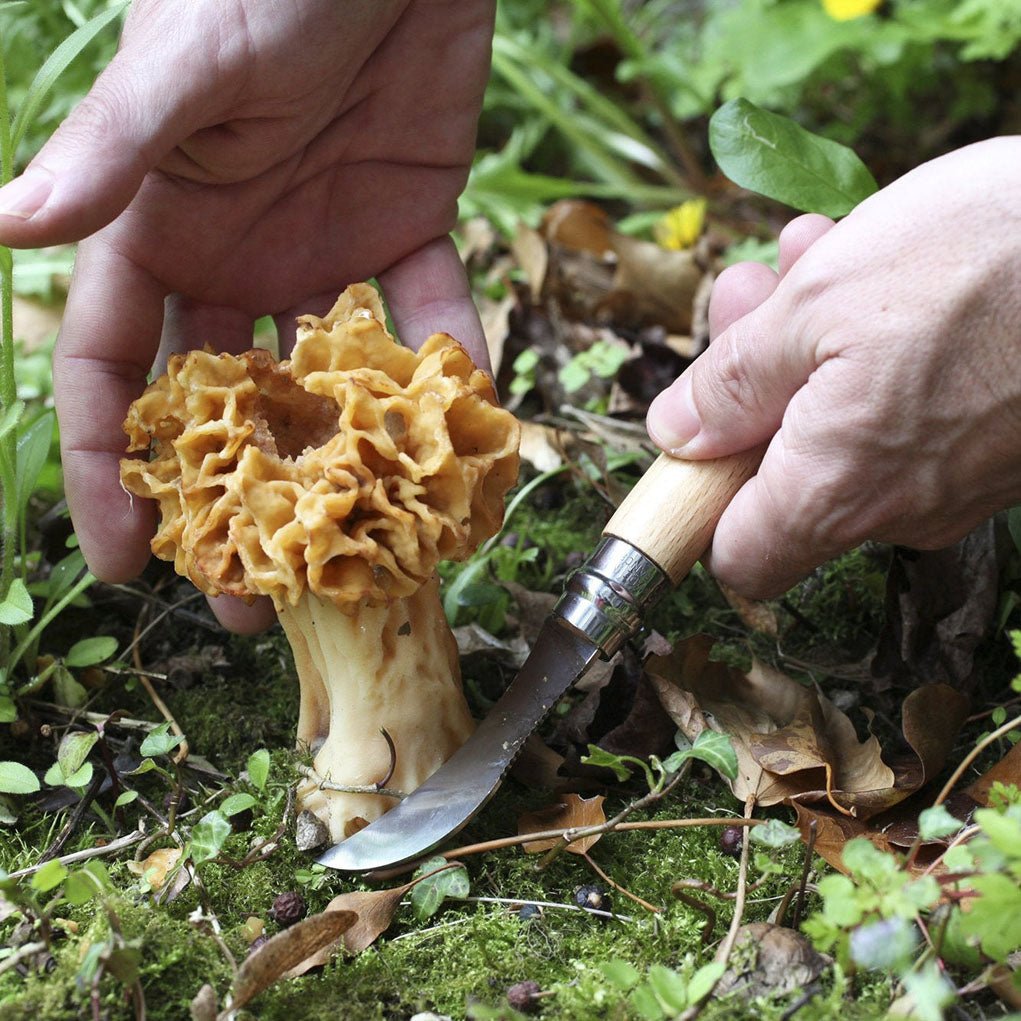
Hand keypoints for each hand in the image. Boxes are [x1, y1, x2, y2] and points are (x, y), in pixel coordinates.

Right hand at [0, 0, 493, 629]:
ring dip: (347, 461)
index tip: (126, 561)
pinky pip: (431, 310)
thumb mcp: (185, 70)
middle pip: (227, 407)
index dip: (111, 468)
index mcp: (160, 230)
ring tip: (364, 551)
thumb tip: (4, 228)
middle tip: (252, 601)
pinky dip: (451, 366)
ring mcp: (326, 249)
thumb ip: (114, 155)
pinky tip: (469, 433)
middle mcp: (237, 256)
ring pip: (329, 380)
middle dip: (237, 503)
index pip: (115, 370)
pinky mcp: (411, 223)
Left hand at [646, 137, 1020, 597]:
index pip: (741, 559)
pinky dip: (871, 353)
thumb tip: (676, 436)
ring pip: (839, 431)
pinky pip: (904, 414)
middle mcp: (900, 509)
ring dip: (804, 348)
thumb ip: (731, 384)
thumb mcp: (816, 302)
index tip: (693, 440)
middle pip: (781, 478)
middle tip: (750, 296)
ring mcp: (956, 482)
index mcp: (838, 490)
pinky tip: (874, 269)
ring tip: (809, 255)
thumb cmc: (981, 259)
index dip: (701, 506)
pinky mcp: (997, 445)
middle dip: (749, 387)